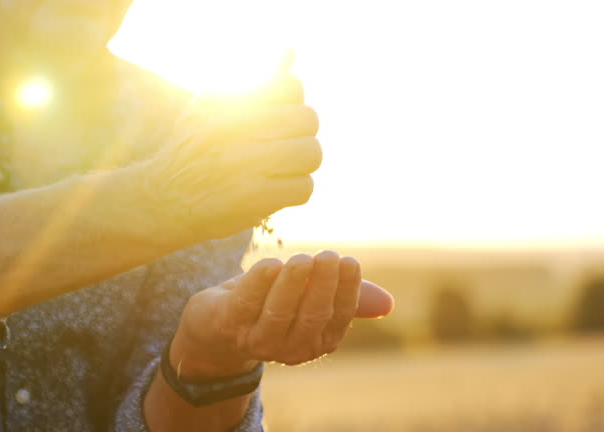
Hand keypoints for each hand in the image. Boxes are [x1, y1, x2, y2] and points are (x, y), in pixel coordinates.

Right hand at [142, 60, 320, 242]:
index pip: (290, 85)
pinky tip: (274, 191)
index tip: (276, 120)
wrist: (157, 202)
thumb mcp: (212, 108)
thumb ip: (256, 80)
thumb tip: (290, 47)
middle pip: (308, 118)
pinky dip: (294, 191)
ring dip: (301, 164)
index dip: (292, 104)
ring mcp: (243, 163)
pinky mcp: (253, 197)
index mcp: (225, 100)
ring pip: (311, 152)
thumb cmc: (192, 151)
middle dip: (301, 134)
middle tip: (283, 146)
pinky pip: (304, 187)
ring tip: (281, 169)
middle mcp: (232, 126)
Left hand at [170, 252, 393, 379]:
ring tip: (302, 258)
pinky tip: (271, 263)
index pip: (338, 319)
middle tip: (328, 255)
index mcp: (315, 342)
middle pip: (312, 317)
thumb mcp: (308, 299)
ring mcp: (256, 340)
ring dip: (293, 284)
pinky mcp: (227, 324)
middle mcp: (288, 348)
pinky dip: (260, 282)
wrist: (214, 324)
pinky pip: (247, 304)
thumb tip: (388, 303)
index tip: (349, 262)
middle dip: (322, 285)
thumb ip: (342, 298)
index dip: (346, 291)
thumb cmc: (269, 304)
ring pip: (280, 313)